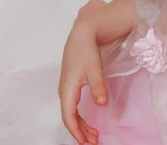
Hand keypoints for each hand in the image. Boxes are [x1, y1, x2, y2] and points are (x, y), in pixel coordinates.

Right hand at [58, 0, 107, 144]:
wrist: (83, 33)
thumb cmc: (86, 50)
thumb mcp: (94, 69)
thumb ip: (98, 87)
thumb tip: (102, 104)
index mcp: (67, 89)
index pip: (69, 117)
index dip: (76, 132)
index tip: (86, 142)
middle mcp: (65, 90)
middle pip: (70, 117)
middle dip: (80, 131)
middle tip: (94, 140)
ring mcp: (67, 87)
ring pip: (71, 111)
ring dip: (80, 124)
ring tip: (93, 134)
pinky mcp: (72, 83)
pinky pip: (73, 105)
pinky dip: (80, 115)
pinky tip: (87, 119)